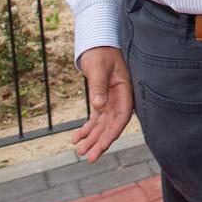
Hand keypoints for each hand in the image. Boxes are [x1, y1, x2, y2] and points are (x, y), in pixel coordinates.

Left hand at [71, 47, 132, 161]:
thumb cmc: (101, 53)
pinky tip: (76, 138)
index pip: (122, 116)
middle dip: (101, 141)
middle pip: (111, 125)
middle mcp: (120, 98)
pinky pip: (95, 119)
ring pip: (102, 125)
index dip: (113, 132)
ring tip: (80, 151)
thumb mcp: (99, 68)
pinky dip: (87, 129)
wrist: (98, 44)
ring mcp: (111, 100)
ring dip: (92, 138)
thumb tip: (98, 106)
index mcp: (125, 90)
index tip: (102, 145)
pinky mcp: (101, 100)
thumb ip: (99, 86)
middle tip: (89, 157)